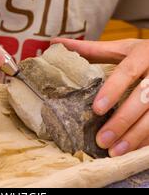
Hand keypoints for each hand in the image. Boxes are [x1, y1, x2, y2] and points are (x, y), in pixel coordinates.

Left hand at [50, 37, 148, 156]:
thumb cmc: (144, 54)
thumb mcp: (121, 48)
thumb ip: (91, 49)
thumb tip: (54, 42)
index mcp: (143, 54)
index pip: (127, 72)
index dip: (113, 90)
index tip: (97, 108)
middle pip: (142, 99)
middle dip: (122, 121)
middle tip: (102, 139)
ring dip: (135, 137)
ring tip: (114, 151)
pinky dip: (146, 141)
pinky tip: (132, 152)